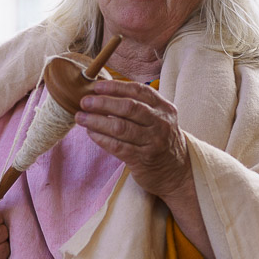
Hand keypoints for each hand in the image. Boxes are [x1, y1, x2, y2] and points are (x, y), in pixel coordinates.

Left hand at [74, 79, 191, 199]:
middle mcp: (160, 123)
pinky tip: (91, 133)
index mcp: (164, 108)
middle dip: (103, 103)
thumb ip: (139, 106)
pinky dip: (101, 138)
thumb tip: (103, 94)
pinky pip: (117, 146)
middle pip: (128, 108)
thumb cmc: (160, 141)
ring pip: (120, 127)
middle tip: (84, 102)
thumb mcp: (158, 119)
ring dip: (97, 121)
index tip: (97, 87)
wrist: (177, 172)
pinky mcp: (142, 159)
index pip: (138, 90)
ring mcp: (152, 142)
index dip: (115, 87)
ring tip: (81, 117)